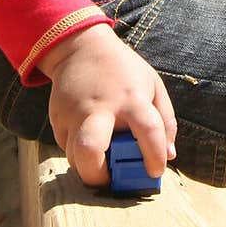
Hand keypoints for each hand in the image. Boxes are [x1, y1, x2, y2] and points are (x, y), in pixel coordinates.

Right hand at [39, 24, 176, 187]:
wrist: (81, 47)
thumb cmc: (123, 71)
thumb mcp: (153, 85)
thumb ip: (165, 120)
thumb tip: (168, 155)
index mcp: (131, 98)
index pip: (147, 131)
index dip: (154, 156)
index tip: (154, 171)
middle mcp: (100, 107)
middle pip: (90, 150)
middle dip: (99, 175)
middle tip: (111, 180)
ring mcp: (74, 113)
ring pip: (74, 156)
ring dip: (89, 167)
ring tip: (103, 161)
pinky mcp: (57, 117)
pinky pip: (65, 146)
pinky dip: (78, 152)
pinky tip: (90, 139)